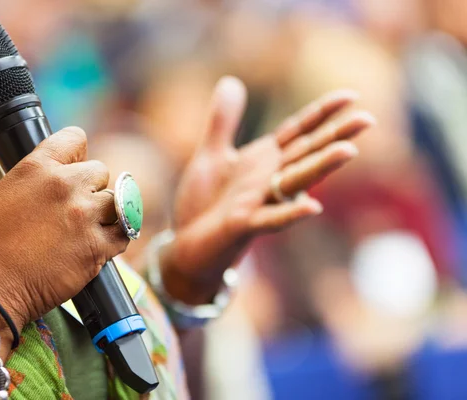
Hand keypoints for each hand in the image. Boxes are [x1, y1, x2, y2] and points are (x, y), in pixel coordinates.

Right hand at [0, 127, 128, 330]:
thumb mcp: (9, 189)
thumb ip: (42, 174)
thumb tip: (71, 168)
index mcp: (38, 167)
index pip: (76, 137)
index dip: (78, 153)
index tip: (77, 165)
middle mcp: (65, 185)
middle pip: (101, 171)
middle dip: (91, 188)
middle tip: (74, 208)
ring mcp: (84, 216)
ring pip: (116, 201)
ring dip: (104, 214)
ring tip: (83, 229)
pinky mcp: (97, 247)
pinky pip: (124, 232)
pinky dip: (115, 238)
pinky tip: (98, 243)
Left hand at [163, 77, 374, 304]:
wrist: (186, 245)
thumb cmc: (203, 202)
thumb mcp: (211, 154)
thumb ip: (223, 120)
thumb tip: (231, 80)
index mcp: (263, 159)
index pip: (299, 132)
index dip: (322, 113)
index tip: (351, 95)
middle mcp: (268, 178)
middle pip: (307, 153)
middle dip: (335, 135)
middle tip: (369, 119)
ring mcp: (259, 202)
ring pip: (295, 181)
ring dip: (321, 167)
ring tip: (350, 150)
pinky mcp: (244, 224)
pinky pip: (271, 219)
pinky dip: (290, 213)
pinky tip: (312, 207)